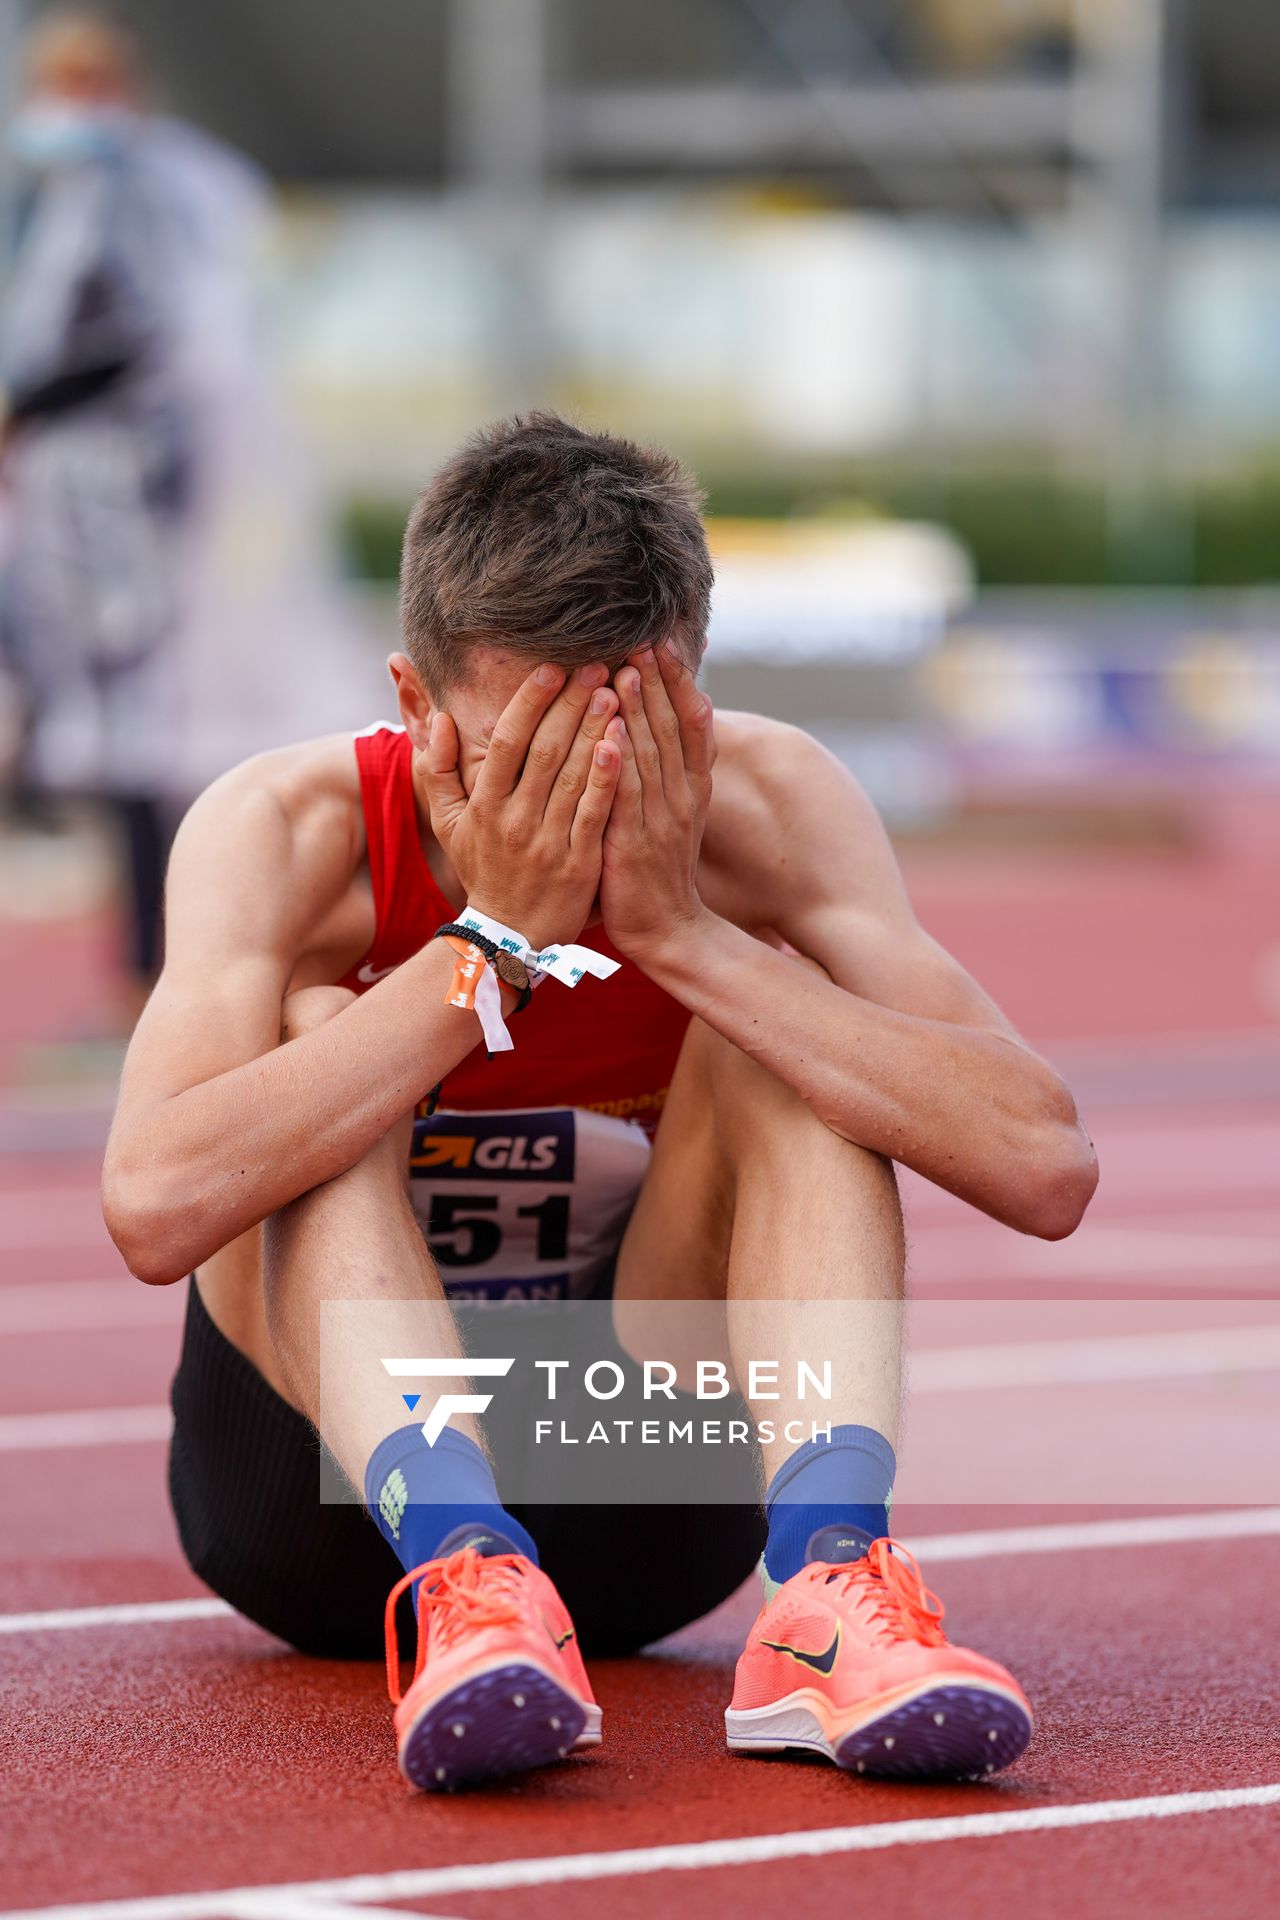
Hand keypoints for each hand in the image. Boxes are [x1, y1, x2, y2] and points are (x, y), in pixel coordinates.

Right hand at [421, 664, 621, 953]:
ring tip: (617, 691)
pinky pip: (596, 812)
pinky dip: (607, 777)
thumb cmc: (482, 871)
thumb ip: (436, 770)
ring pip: (574, 776)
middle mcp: (515, 820)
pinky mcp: (580, 863)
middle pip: (546, 750)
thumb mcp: (447, 824)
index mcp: (485, 805)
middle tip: (597, 664)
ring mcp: (549, 842)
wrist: (509, 937)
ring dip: (595, 729)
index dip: (531, 701)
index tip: (552, 667)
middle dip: (572, 703)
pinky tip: (621, 743)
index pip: (508, 741)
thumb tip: (439, 719)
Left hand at [600, 640, 715, 966]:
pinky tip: (607, 738)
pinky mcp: (632, 846)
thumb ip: (676, 766)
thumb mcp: (678, 812)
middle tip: (642, 640)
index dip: (678, 683)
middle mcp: (681, 798)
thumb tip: (683, 712)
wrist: (668, 929)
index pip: (690, 724)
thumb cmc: (661, 868)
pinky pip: (625, 800)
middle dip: (657, 684)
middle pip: (671, 731)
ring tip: (627, 672)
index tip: (664, 644)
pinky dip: (618, 767)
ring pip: (649, 758)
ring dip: (638, 714)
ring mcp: (659, 822)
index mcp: (692, 788)